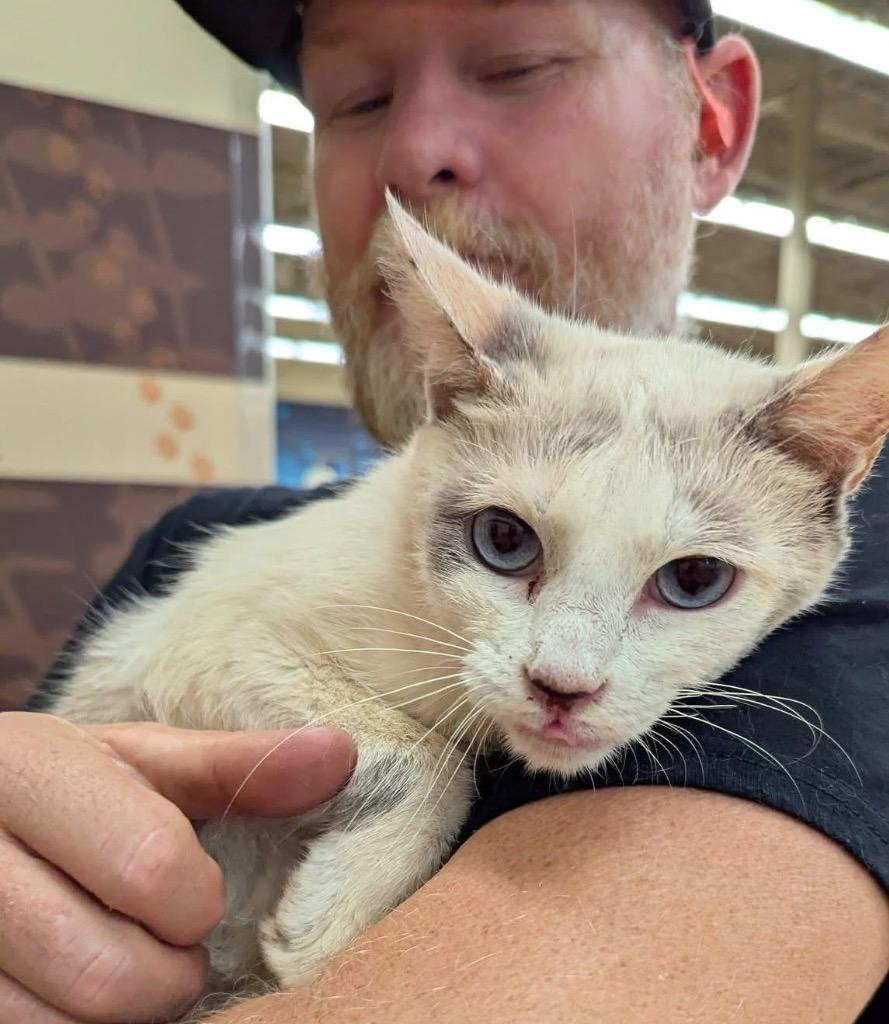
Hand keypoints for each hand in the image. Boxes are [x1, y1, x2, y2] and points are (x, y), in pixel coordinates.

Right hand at [0, 712, 355, 1023]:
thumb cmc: (70, 787)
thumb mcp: (141, 762)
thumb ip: (235, 765)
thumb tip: (341, 755)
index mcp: (27, 768)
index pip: (148, 863)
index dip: (195, 897)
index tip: (198, 891)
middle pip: (106, 973)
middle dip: (168, 975)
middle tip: (171, 941)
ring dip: (123, 1013)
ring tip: (126, 958)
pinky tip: (79, 984)